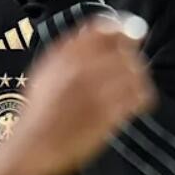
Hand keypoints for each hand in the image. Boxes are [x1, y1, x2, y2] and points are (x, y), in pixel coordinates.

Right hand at [9, 16, 155, 174]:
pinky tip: (135, 101)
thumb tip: (95, 30)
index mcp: (64, 55)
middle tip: (131, 66)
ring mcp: (95, 92)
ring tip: (133, 85)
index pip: (105, 30)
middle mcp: (81, 69)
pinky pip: (137, 97)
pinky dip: (141, 97)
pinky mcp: (108, 114)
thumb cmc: (39, 109)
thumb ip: (68, 49)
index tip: (128, 37)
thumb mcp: (46, 70)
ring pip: (135, 73)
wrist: (33, 144)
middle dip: (132, 57)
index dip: (122, 31)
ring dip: (138, 77)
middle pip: (125, 51)